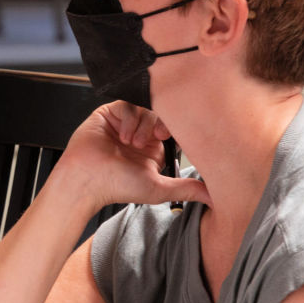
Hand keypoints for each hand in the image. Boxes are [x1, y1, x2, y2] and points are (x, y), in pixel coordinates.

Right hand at [52, 102, 211, 209]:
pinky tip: (121, 136)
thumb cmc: (117, 186)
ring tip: (131, 143)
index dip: (176, 128)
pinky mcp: (110, 113)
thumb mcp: (159, 188)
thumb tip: (217, 198)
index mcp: (154, 149)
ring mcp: (125, 122)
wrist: (87, 180)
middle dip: (160, 123)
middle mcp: (141, 134)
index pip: (175, 128)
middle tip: (155, 137)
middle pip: (162, 113)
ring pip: (146, 107)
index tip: (169, 138)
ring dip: (142, 124)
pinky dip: (128, 118)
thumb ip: (188, 189)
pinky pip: (127, 103)